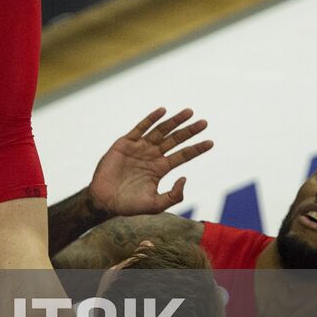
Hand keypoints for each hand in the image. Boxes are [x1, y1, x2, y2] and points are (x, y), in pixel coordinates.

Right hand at [86, 107, 213, 216]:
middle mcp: (152, 155)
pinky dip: (151, 119)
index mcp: (160, 169)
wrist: (105, 200)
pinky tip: (162, 111)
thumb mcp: (156, 204)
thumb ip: (173, 195)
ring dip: (175, 121)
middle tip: (204, 122)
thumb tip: (185, 177)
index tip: (211, 142)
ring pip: (161, 131)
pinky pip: (140, 128)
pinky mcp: (126, 143)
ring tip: (189, 112)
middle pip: (175, 140)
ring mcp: (139, 148)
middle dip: (189, 131)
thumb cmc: (129, 205)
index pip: (183, 155)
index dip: (196, 149)